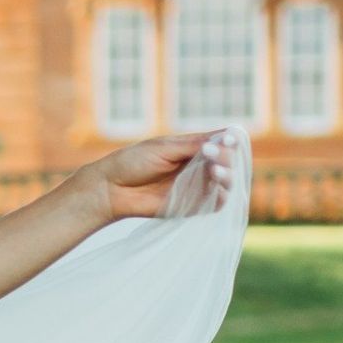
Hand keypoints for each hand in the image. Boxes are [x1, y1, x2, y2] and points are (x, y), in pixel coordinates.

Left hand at [83, 129, 238, 221]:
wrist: (111, 189)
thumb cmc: (133, 162)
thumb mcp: (165, 148)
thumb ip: (195, 144)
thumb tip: (228, 135)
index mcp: (194, 148)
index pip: (224, 143)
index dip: (230, 142)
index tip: (228, 140)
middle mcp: (199, 167)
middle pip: (229, 162)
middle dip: (226, 158)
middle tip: (210, 155)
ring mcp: (196, 188)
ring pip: (226, 183)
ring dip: (226, 175)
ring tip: (214, 170)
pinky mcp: (192, 207)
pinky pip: (215, 204)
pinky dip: (220, 197)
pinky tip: (215, 189)